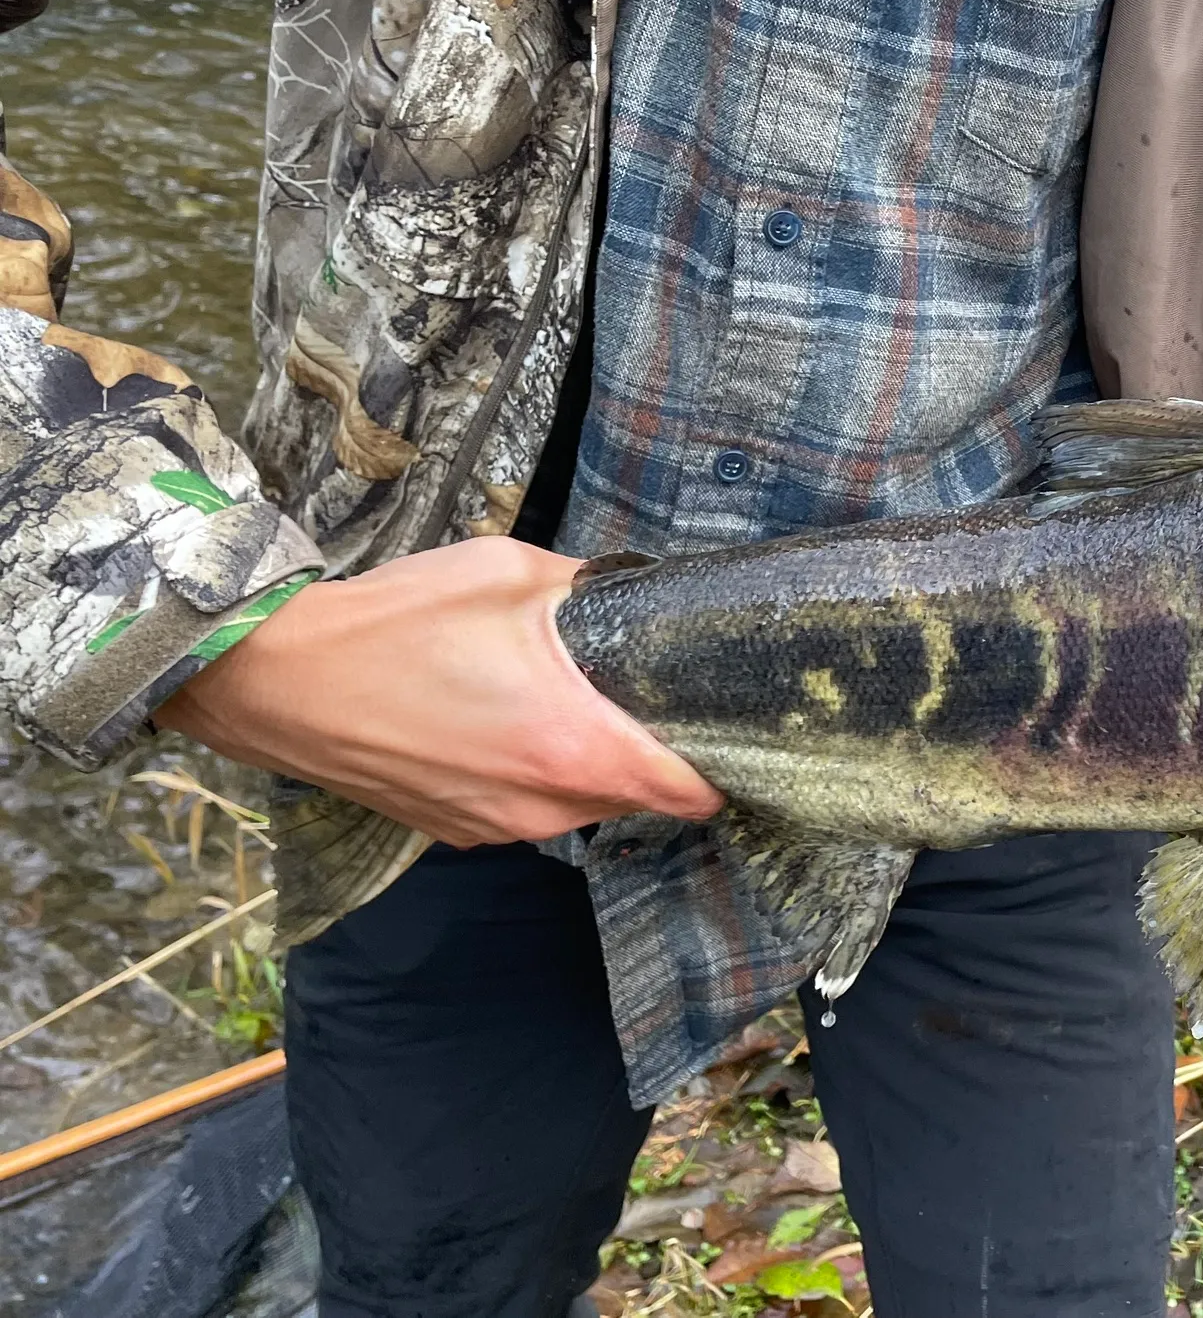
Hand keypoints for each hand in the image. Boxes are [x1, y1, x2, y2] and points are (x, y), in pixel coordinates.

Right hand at [155, 536, 722, 845]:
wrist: (279, 679)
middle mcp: (543, 807)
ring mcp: (496, 828)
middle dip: (647, 753)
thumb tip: (627, 591)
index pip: (688, 792)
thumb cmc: (395, 624)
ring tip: (562, 702)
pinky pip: (526, 809)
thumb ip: (589, 588)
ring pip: (580, 806)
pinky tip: (502, 723)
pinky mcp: (457, 831)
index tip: (720, 730)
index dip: (717, 764)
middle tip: (636, 693)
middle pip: (637, 796)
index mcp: (573, 748)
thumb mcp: (510, 574)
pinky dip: (534, 776)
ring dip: (587, 764)